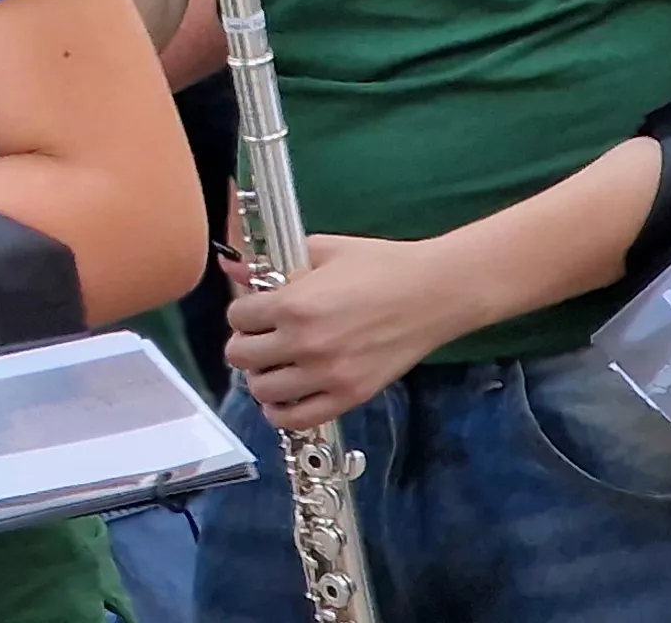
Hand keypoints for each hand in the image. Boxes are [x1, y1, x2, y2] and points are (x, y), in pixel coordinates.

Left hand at [223, 233, 470, 430]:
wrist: (437, 292)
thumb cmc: (381, 264)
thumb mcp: (322, 250)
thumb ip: (275, 264)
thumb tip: (234, 268)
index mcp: (293, 304)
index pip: (237, 318)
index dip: (244, 312)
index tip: (257, 311)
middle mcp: (305, 343)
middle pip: (240, 356)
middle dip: (246, 344)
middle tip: (262, 338)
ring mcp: (328, 375)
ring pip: (262, 390)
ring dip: (261, 377)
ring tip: (275, 365)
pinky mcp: (351, 396)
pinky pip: (298, 419)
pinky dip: (282, 411)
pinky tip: (286, 396)